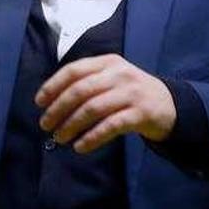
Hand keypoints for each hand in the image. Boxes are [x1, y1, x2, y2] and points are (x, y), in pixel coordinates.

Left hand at [35, 54, 176, 153]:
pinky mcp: (141, 113)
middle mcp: (119, 74)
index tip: (39, 103)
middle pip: (80, 90)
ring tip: (59, 138)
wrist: (169, 105)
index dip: (53, 86)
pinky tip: (80, 146)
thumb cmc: (129, 93)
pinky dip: (92, 138)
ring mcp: (132, 93)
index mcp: (107, 62)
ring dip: (71, 125)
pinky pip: (110, 126)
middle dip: (58, 109)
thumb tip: (49, 101)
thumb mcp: (111, 79)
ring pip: (93, 108)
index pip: (73, 71)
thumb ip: (86, 82)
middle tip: (45, 125)